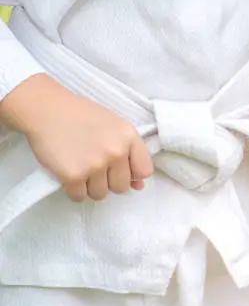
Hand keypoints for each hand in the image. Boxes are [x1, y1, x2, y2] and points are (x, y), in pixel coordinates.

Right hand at [0, 74, 153, 200]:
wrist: (46, 109)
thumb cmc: (82, 116)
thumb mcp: (114, 127)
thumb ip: (130, 153)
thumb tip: (138, 186)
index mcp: (129, 137)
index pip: (144, 171)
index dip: (132, 173)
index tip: (119, 169)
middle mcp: (116, 152)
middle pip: (121, 187)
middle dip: (109, 181)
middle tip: (95, 167)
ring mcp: (95, 165)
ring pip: (100, 194)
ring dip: (90, 187)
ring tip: (81, 168)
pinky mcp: (73, 175)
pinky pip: (79, 196)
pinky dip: (74, 190)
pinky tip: (69, 174)